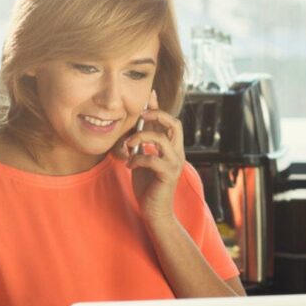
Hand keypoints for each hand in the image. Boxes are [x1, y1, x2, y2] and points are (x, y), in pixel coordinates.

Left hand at [122, 90, 184, 224]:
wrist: (155, 212)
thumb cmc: (148, 187)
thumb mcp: (144, 160)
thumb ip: (143, 145)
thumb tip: (136, 129)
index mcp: (172, 148)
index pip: (169, 122)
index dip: (159, 107)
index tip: (149, 94)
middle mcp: (177, 153)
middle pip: (174, 124)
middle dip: (157, 114)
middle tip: (140, 115)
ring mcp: (174, 163)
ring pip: (161, 138)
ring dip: (141, 137)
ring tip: (128, 145)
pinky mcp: (168, 174)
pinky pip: (152, 159)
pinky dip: (137, 159)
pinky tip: (129, 165)